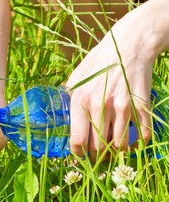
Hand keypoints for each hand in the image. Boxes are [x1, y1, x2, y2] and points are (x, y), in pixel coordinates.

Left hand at [66, 8, 156, 159]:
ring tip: (113, 147)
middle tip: (97, 154)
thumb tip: (60, 113)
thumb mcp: (77, 76)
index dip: (78, 152)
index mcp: (81, 100)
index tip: (81, 154)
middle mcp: (100, 106)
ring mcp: (122, 107)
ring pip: (120, 145)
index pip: (78, 140)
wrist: (129, 45)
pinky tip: (132, 139)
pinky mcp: (141, 105)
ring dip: (116, 150)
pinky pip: (142, 135)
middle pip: (98, 147)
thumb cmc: (99, 61)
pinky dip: (138, 142)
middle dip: (97, 155)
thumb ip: (68, 96)